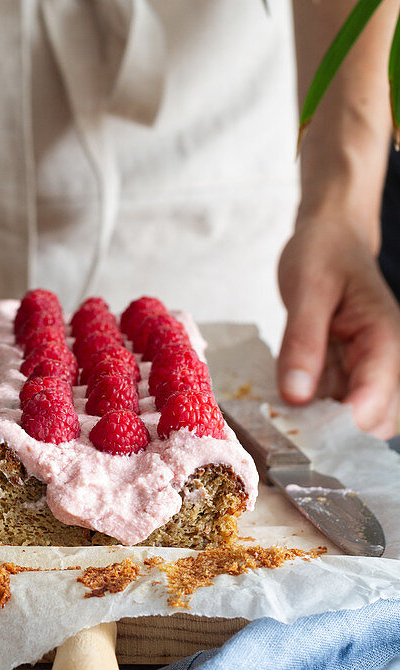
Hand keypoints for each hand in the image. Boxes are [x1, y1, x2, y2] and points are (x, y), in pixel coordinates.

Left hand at [277, 211, 399, 437]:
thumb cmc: (323, 253)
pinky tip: (286, 406)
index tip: (302, 433)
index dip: (344, 424)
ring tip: (283, 420)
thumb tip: (295, 395)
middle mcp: (385, 359)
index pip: (377, 397)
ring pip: (358, 418)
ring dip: (325, 427)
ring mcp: (369, 367)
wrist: (331, 236)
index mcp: (383, 337)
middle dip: (336, 433)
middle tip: (286, 430)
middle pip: (376, 419)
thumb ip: (302, 341)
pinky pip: (338, 403)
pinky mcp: (351, 370)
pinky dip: (316, 411)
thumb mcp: (307, 289)